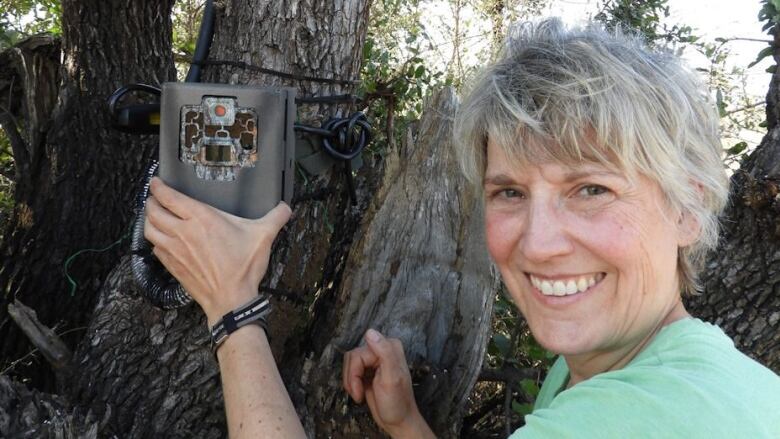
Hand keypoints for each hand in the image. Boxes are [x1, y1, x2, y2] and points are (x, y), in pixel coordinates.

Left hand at [143, 177, 290, 324]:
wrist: (230, 300)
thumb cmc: (243, 268)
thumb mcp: (263, 237)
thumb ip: (276, 218)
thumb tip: (286, 208)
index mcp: (201, 219)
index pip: (169, 197)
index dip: (158, 187)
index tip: (157, 182)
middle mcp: (183, 231)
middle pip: (153, 210)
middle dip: (151, 201)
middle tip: (154, 197)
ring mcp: (174, 250)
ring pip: (149, 228)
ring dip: (148, 219)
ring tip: (153, 214)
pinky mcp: (172, 265)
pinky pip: (154, 247)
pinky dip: (154, 239)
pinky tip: (161, 239)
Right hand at [342, 329, 434, 437]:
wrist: (397, 421)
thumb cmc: (397, 403)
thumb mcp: (392, 378)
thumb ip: (384, 352)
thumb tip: (370, 332)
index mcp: (390, 347)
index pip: (359, 353)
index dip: (356, 372)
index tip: (361, 387)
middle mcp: (382, 350)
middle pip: (352, 357)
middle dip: (352, 379)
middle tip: (359, 393)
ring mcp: (374, 359)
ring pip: (349, 363)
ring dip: (351, 382)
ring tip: (359, 394)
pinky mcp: (367, 369)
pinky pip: (350, 370)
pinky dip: (351, 384)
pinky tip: (359, 393)